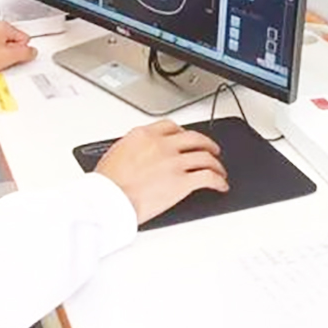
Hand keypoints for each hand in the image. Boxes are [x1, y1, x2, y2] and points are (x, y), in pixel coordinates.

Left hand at [0, 21, 37, 74]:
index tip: (13, 57)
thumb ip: (25, 53)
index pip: (25, 39)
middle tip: (3, 59)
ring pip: (8, 47)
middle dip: (13, 53)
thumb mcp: (9, 57)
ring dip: (5, 56)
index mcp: (4, 27)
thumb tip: (33, 52)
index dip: (21, 51)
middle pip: (16, 42)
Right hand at [94, 120, 228, 224]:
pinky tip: (220, 185)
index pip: (171, 127)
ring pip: (205, 157)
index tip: (185, 137)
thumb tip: (138, 152)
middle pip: (194, 138)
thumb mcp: (116, 153)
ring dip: (216, 163)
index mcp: (144, 136)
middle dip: (206, 143)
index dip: (183, 132)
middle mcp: (162, 145)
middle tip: (210, 149)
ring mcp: (174, 163)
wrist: (109, 200)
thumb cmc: (107, 183)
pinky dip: (218, 180)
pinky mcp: (182, 182)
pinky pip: (208, 178)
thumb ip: (133, 147)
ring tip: (219, 169)